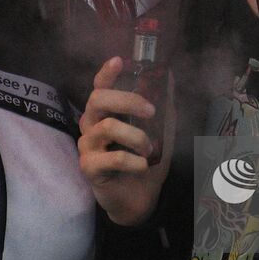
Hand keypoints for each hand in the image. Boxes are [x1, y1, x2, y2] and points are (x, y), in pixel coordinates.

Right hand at [78, 57, 174, 226]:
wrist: (141, 198)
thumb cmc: (146, 159)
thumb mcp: (161, 130)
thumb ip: (164, 103)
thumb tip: (170, 73)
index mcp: (106, 112)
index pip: (100, 86)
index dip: (107, 73)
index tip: (119, 61)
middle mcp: (91, 124)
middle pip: (99, 99)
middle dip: (128, 100)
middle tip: (151, 111)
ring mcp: (87, 146)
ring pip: (107, 126)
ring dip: (136, 136)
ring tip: (149, 149)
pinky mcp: (89, 168)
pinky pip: (110, 157)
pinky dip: (132, 160)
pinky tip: (142, 166)